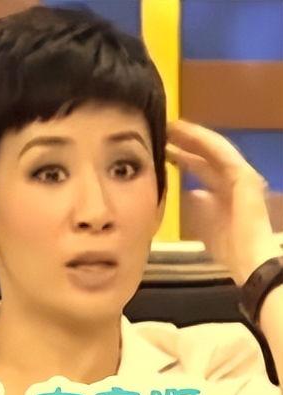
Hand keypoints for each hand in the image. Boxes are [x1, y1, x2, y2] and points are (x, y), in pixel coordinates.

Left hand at [166, 120, 280, 285]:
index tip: (160, 146)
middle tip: (160, 130)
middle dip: (182, 142)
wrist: (248, 257)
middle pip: (204, 155)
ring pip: (212, 148)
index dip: (180, 155)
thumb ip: (198, 206)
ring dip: (191, 135)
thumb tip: (191, 192)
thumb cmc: (226, 246)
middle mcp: (232, 178)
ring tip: (171, 125)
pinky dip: (203, 140)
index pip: (199, 166)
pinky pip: (221, 152)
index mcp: (222, 189)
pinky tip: (186, 130)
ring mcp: (239, 174)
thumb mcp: (204, 222)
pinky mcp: (243, 175)